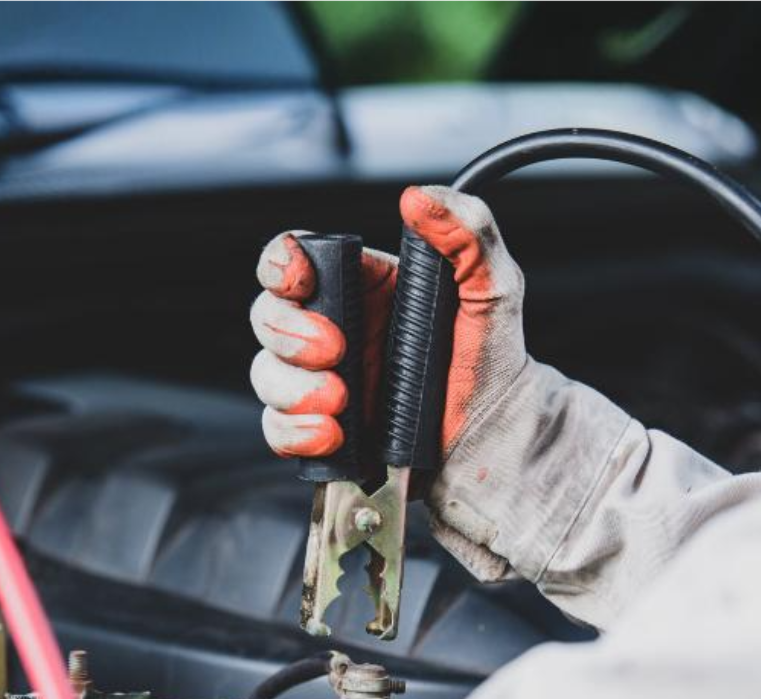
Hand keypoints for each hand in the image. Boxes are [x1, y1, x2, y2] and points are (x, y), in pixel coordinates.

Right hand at [250, 185, 532, 462]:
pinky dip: (295, 433)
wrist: (495, 438)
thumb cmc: (492, 364)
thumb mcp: (493, 289)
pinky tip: (332, 435)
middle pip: (267, 314)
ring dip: (292, 387)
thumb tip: (420, 199)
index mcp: (363, 286)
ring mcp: (322, 380)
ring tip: (340, 401)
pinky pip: (278, 429)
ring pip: (265, 373)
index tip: (298, 280)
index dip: (280, 263)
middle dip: (287, 331)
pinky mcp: (320, 429)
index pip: (294, 257)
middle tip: (333, 350)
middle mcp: (335, 329)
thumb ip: (468, 234)